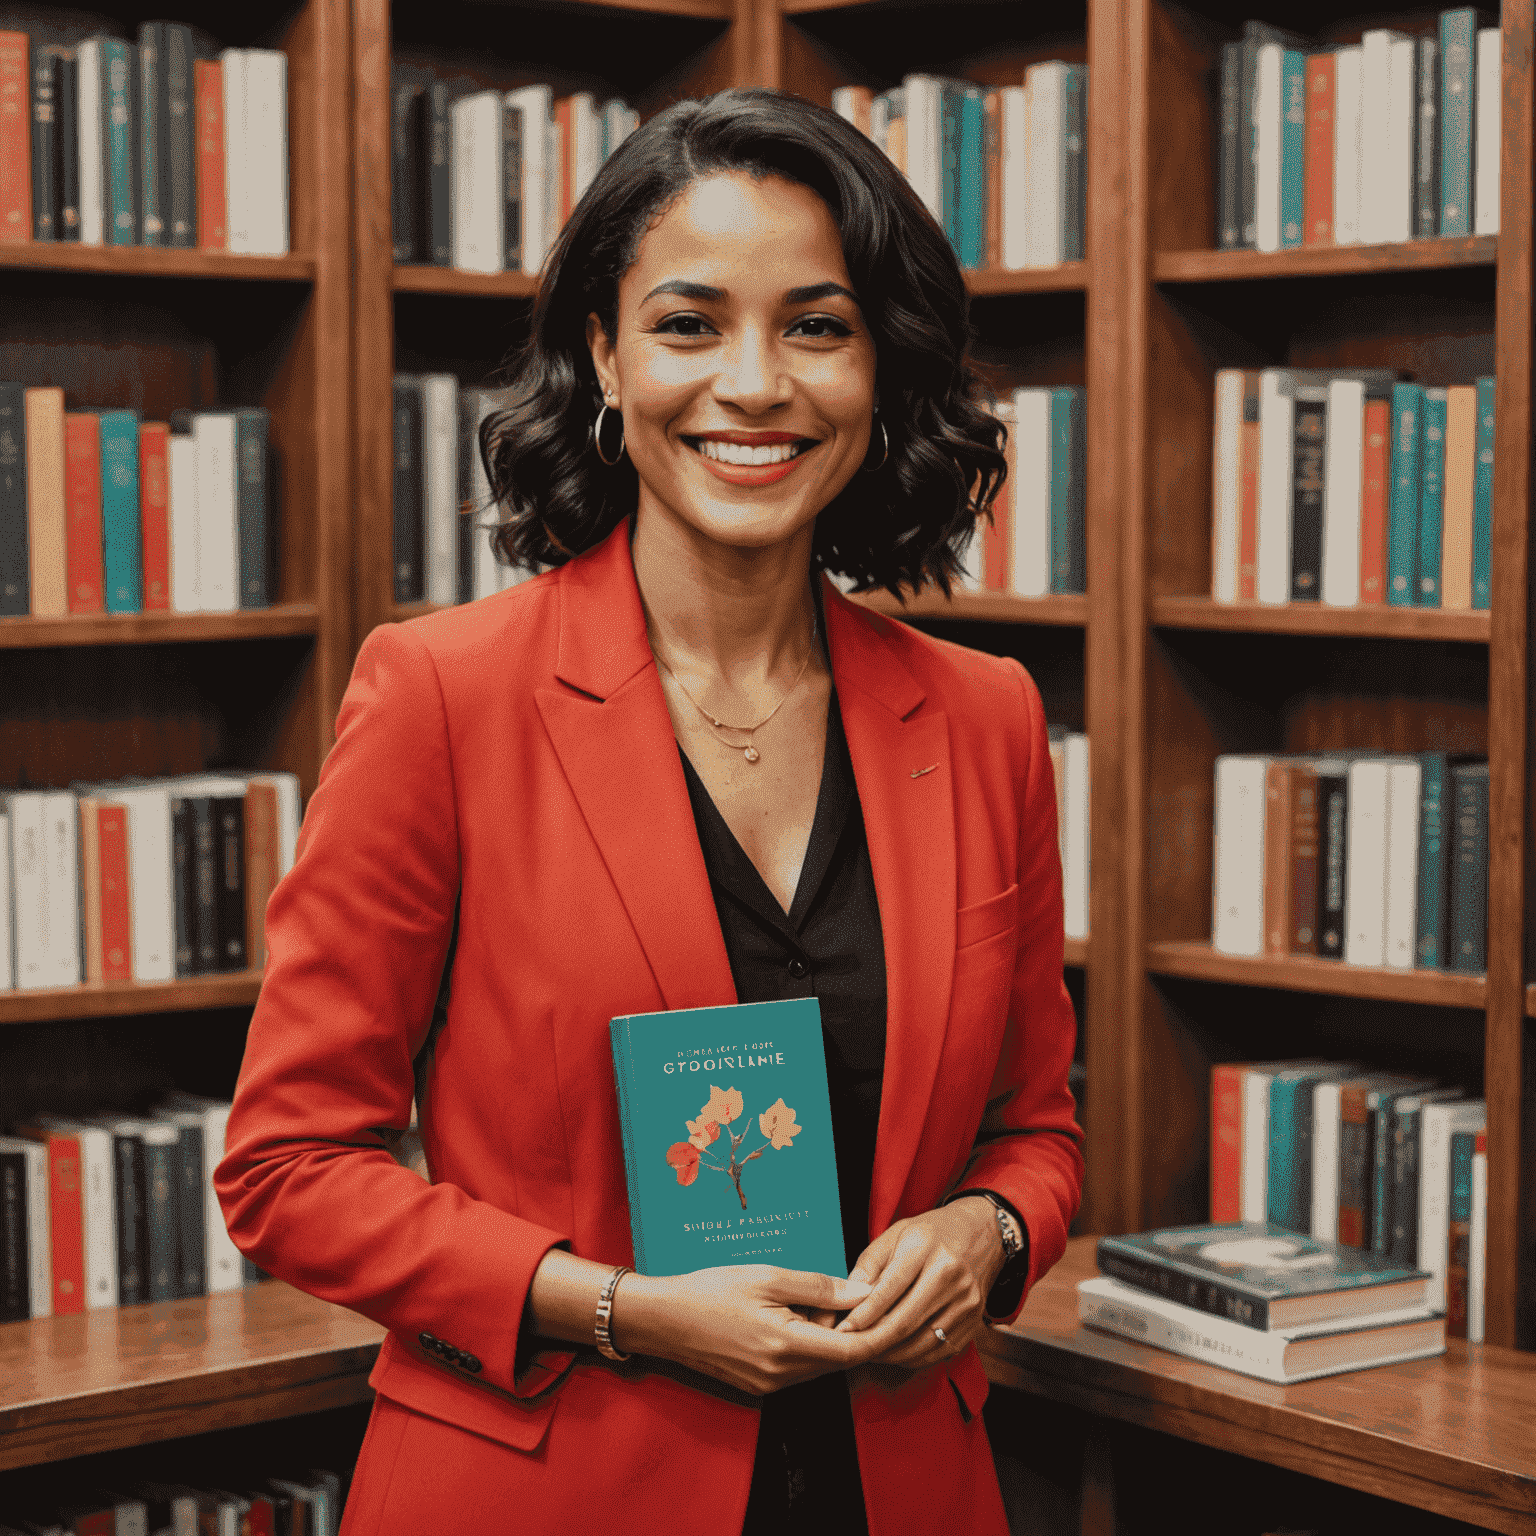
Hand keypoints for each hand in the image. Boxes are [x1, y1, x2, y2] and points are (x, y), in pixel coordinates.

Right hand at [614, 1264, 878, 1394]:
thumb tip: (862, 1293)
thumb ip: (817, 1287)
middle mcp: (781, 1375)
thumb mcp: (766, 1276)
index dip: (877, 1332)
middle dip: (852, 1331)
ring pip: (819, 1365)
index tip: (890, 1309)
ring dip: (828, 1338)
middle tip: (849, 1294)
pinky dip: (808, 1346)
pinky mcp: (758, 1386)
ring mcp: (769, 1385)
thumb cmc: (711, 1290)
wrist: (664, 1319)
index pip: (851, 1350)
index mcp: (786, 1346)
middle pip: (838, 1359)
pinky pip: (798, 1369)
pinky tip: (794, 1318)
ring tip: (815, 1302)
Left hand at [834, 1201, 1002, 1368]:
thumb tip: (849, 1297)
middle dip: (873, 1341)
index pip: (890, 1288)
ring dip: (891, 1354)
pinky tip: (895, 1353)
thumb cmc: (932, 1234)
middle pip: (905, 1321)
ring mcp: (966, 1301)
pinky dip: (913, 1358)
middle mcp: (951, 1275)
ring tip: (869, 1352)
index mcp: (926, 1247)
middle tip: (851, 1349)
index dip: (864, 1313)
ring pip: (921, 1342)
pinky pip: (939, 1351)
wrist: (981, 1234)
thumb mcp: (896, 1233)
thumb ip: (870, 1263)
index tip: (843, 1328)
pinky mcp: (974, 1321)